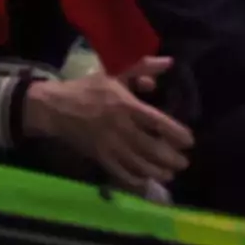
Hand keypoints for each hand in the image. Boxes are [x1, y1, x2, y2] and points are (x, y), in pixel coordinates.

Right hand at [24, 58, 193, 187]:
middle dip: (170, 158)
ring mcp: (109, 145)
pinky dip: (134, 179)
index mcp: (126, 106)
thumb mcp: (115, 72)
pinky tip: (145, 182)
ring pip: (138, 163)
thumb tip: (169, 62)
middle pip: (151, 148)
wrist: (55, 108)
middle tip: (184, 163)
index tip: (189, 141)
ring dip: (156, 171)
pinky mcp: (99, 157)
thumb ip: (143, 67)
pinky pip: (120, 173)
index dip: (175, 133)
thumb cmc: (89, 88)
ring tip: (170, 174)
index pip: (157, 122)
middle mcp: (120, 128)